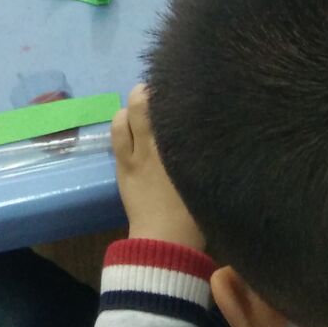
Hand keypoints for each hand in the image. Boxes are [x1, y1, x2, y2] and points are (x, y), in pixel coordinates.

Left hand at [112, 85, 205, 250]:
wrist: (166, 241)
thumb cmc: (194, 213)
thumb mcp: (208, 176)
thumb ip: (206, 150)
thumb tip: (210, 129)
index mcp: (182, 145)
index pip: (176, 106)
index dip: (175, 90)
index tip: (182, 85)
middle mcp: (158, 142)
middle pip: (146, 101)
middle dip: (149, 90)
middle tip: (157, 91)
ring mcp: (136, 152)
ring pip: (126, 114)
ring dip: (132, 108)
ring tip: (139, 110)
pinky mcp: (123, 164)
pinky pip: (117, 133)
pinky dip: (122, 124)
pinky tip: (129, 127)